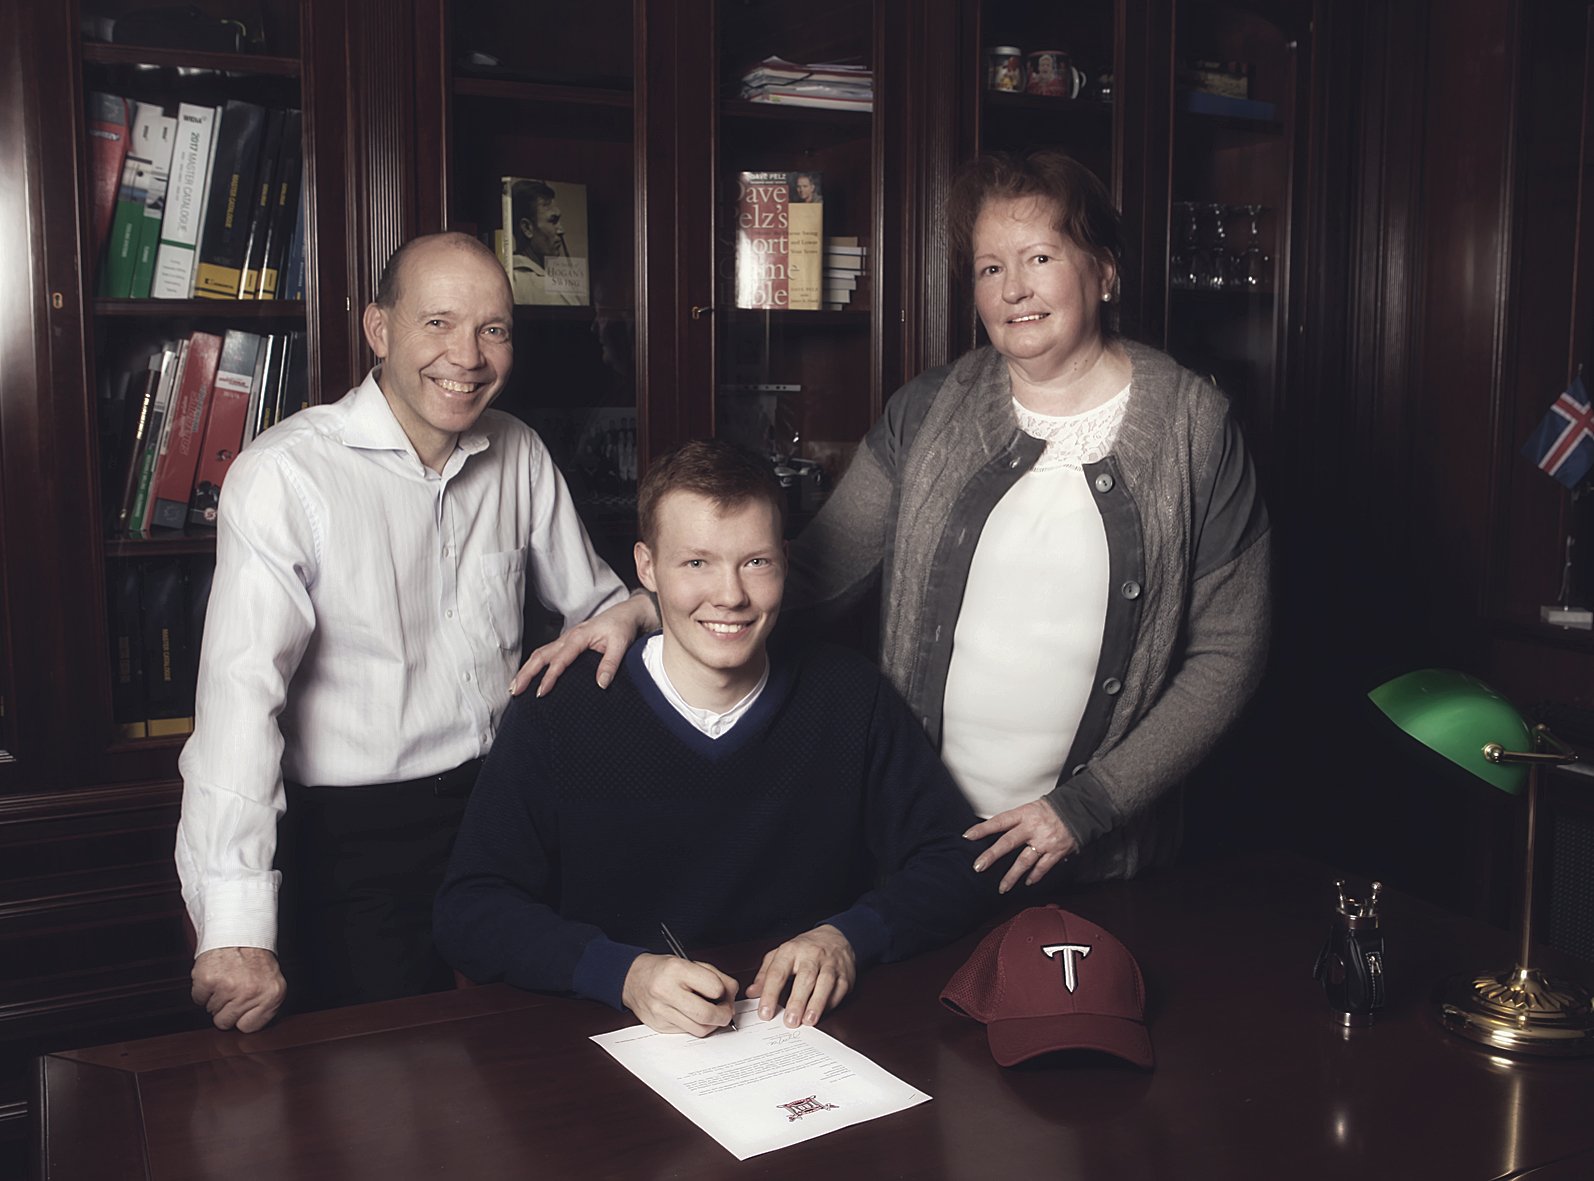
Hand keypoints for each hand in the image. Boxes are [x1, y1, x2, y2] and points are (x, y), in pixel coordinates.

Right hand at [191, 946, 286, 1031]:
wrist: (239, 931)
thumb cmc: (254, 959)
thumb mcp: (272, 982)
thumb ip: (265, 1007)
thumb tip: (251, 1028)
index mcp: (272, 996)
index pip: (248, 1028)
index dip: (242, 1017)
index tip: (243, 1006)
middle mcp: (251, 992)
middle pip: (225, 1023)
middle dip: (225, 1008)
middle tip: (233, 989)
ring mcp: (229, 987)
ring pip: (210, 1011)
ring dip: (215, 997)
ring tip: (226, 978)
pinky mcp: (208, 980)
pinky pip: (198, 999)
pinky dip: (203, 989)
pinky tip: (215, 975)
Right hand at [510, 593, 656, 697]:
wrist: (626, 614)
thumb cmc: (622, 626)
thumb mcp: (621, 645)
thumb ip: (610, 664)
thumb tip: (601, 684)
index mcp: (578, 637)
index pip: (559, 660)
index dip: (549, 677)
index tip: (541, 693)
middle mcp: (568, 637)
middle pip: (540, 655)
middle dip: (525, 673)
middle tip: (515, 691)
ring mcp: (566, 640)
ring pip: (540, 654)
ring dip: (526, 670)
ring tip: (516, 687)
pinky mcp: (567, 643)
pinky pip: (546, 653)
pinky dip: (534, 665)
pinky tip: (531, 676)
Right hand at [622, 953, 738, 1036]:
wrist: (632, 979)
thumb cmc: (663, 970)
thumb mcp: (689, 962)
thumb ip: (715, 976)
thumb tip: (732, 994)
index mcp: (676, 970)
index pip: (714, 988)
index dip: (724, 992)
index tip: (724, 992)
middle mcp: (666, 991)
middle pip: (707, 1014)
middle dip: (724, 1015)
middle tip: (726, 1011)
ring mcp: (661, 1011)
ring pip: (700, 1029)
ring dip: (712, 1024)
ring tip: (711, 1013)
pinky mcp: (660, 1026)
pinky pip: (688, 1032)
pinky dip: (697, 1026)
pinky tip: (694, 1016)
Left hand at [745, 925, 855, 1027]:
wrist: (836, 936)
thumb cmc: (805, 949)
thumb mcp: (780, 954)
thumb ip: (765, 974)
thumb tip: (752, 993)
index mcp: (791, 950)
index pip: (777, 972)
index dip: (770, 994)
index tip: (765, 1013)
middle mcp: (811, 955)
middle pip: (804, 977)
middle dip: (797, 1001)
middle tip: (790, 1021)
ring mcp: (830, 964)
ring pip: (825, 982)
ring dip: (816, 1003)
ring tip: (808, 1020)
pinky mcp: (845, 974)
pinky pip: (839, 989)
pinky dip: (830, 1003)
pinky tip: (822, 1013)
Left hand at [966, 799, 1078, 893]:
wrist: (1080, 809)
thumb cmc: (1051, 810)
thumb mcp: (1031, 808)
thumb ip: (1015, 821)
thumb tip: (994, 832)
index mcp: (1024, 814)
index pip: (999, 821)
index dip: (983, 829)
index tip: (968, 836)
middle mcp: (1033, 828)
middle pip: (1008, 842)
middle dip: (992, 856)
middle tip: (978, 867)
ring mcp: (1045, 841)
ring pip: (1024, 861)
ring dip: (1012, 876)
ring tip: (1002, 887)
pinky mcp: (1057, 852)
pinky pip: (1043, 867)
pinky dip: (1034, 876)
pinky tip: (1027, 882)